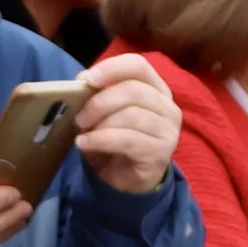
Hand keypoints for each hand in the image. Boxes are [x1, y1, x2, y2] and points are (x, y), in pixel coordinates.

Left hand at [69, 55, 177, 194]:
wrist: (128, 181)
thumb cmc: (116, 141)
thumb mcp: (106, 113)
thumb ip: (99, 94)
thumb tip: (82, 81)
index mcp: (156, 89)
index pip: (139, 66)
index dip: (112, 68)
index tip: (87, 79)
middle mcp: (168, 107)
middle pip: (134, 90)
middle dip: (100, 102)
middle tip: (79, 116)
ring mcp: (168, 131)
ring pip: (131, 115)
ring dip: (100, 123)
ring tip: (82, 133)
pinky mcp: (160, 153)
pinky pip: (127, 140)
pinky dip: (101, 140)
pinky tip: (84, 144)